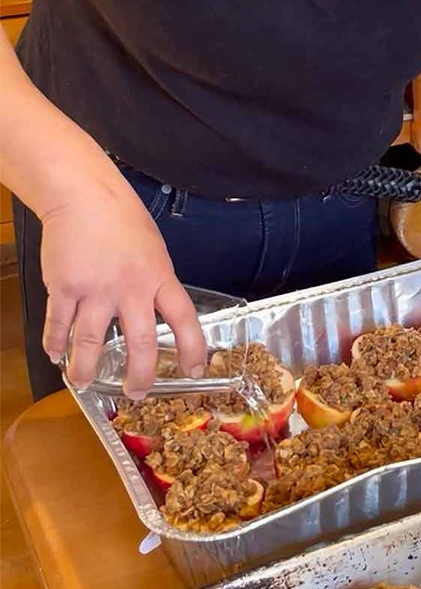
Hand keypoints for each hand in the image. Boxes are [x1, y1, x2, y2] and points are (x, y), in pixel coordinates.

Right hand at [39, 187, 205, 396]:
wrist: (84, 196)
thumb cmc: (123, 219)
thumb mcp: (155, 250)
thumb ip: (156, 282)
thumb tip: (158, 311)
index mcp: (159, 277)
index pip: (185, 320)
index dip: (193, 349)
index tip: (195, 370)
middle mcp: (131, 289)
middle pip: (140, 344)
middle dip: (140, 375)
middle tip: (136, 392)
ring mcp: (95, 290)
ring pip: (92, 343)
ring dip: (86, 369)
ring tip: (83, 382)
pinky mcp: (64, 288)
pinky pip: (59, 325)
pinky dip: (56, 344)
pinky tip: (56, 354)